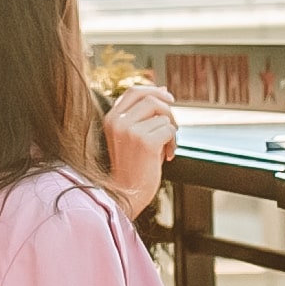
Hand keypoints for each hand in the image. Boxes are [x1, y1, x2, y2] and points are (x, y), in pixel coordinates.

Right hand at [101, 77, 176, 215]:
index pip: (134, 91)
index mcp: (111, 119)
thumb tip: (163, 91)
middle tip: (173, 127)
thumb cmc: (132, 168)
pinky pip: (169, 130)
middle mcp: (118, 122)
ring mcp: (130, 130)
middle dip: (168, 110)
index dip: (154, 90)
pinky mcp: (144, 141)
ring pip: (163, 114)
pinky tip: (166, 156)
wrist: (126, 195)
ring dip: (171, 130)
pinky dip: (173, 143)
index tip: (168, 98)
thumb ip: (142, 115)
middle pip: (151, 98)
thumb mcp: (130, 137)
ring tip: (167, 147)